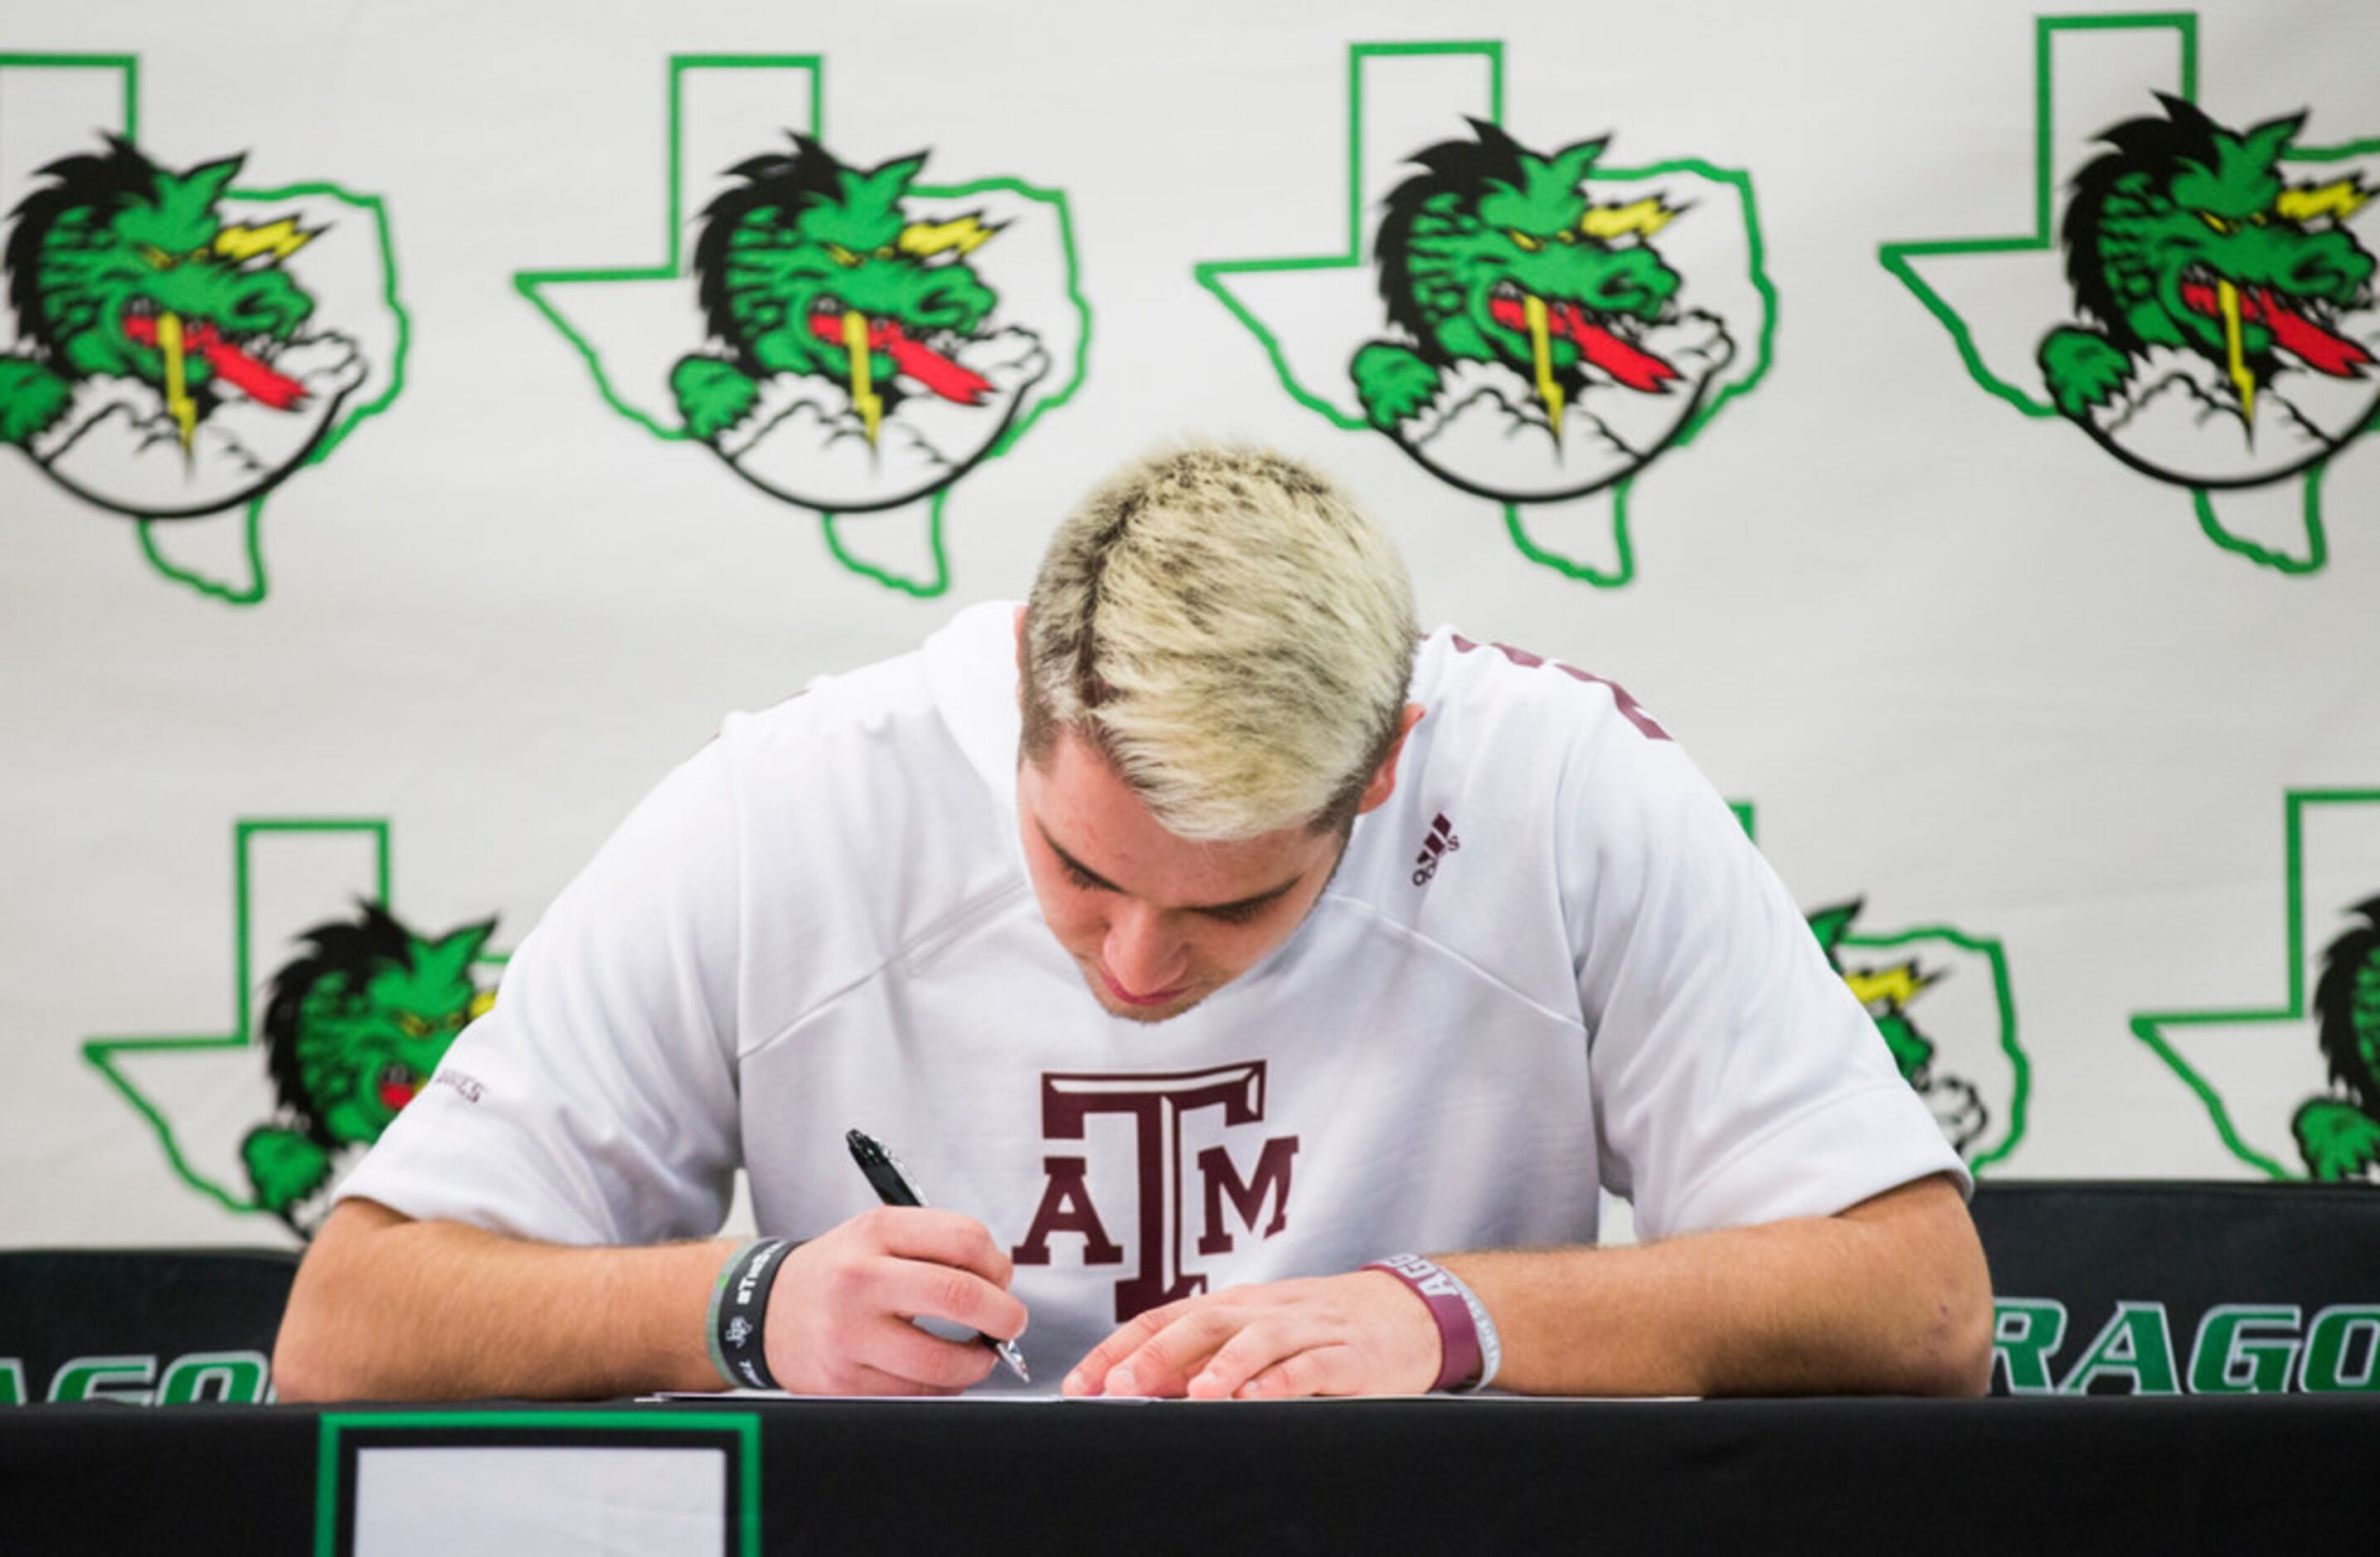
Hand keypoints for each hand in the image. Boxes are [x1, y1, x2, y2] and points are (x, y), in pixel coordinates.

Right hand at [760, 1207, 1027, 1394]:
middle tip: (1011, 1324)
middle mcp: (860, 1279)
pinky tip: (940, 1372)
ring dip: (977, 1363)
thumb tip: (1001, 1286)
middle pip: (960, 1296)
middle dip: (1004, 1316)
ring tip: (979, 1355)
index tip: (1002, 1280)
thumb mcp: (878, 1235)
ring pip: (941, 1361)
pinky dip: (943, 1387)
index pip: (964, 1239)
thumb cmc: (840, 1271)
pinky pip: (916, 1394)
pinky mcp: (842, 1381)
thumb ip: (937, 1248)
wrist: (765, 1308)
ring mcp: (848, 1334)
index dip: (998, 1264)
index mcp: (876, 1231)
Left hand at [1062, 1270, 1439, 1399]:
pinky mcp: (1349, 1355)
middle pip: (1205, 1320)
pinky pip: (1313, 1365)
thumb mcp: (1256, 1336)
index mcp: (1235, 1306)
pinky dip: (1284, 1381)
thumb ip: (1202, 1360)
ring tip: (1193, 1394)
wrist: (1404, 1311)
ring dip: (1223, 1364)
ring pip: (1260, 1337)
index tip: (1081, 1382)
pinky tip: (1259, 1398)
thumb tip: (1134, 1388)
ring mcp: (1309, 1328)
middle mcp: (1265, 1310)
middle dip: (1158, 1353)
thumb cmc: (1317, 1329)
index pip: (1165, 1317)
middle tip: (1121, 1386)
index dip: (1119, 1347)